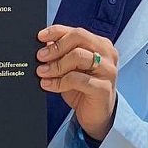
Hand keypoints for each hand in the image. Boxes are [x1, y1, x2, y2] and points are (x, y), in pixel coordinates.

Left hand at [37, 25, 117, 142]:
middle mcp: (107, 53)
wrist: (97, 116)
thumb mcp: (70, 69)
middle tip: (40, 56)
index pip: (77, 31)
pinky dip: (59, 82)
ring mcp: (107, 70)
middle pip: (79, 38)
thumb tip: (44, 44)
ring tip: (42, 72)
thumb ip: (61, 55)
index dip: (56, 32)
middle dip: (56, 47)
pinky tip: (48, 85)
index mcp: (100, 44)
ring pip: (78, 56)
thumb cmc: (83, 89)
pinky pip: (77, 79)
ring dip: (56, 65)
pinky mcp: (103, 87)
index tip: (40, 37)